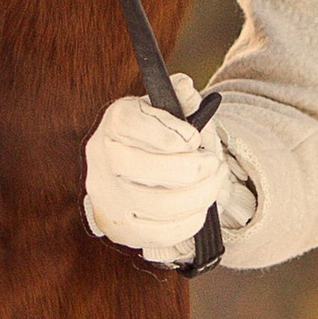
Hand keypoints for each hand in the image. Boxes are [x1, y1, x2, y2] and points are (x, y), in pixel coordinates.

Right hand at [83, 77, 234, 267]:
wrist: (128, 177)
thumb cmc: (155, 139)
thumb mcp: (166, 111)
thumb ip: (180, 98)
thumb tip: (184, 86)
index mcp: (115, 122)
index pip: (140, 125)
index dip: (175, 133)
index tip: (193, 137)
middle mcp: (103, 159)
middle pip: (150, 169)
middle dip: (194, 167)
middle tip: (214, 163)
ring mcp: (109, 197)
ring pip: (161, 205)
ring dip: (200, 194)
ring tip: (214, 183)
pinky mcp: (121, 228)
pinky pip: (162, 232)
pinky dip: (190, 221)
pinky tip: (200, 207)